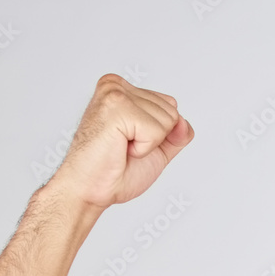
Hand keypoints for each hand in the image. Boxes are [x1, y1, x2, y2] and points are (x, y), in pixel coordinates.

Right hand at [48, 73, 193, 209]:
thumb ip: (176, 134)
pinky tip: (120, 148)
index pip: (170, 106)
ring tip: (120, 148)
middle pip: (172, 112)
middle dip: (154, 140)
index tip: (130, 144)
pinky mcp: (116, 106)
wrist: (90, 190)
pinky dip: (143, 149)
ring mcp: (115, 93)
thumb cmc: (114, 172)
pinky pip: (156, 131)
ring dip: (147, 145)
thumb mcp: (156, 150)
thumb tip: (184, 122)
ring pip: (167, 121)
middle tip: (124, 148)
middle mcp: (116, 85)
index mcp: (122, 89)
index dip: (158, 136)